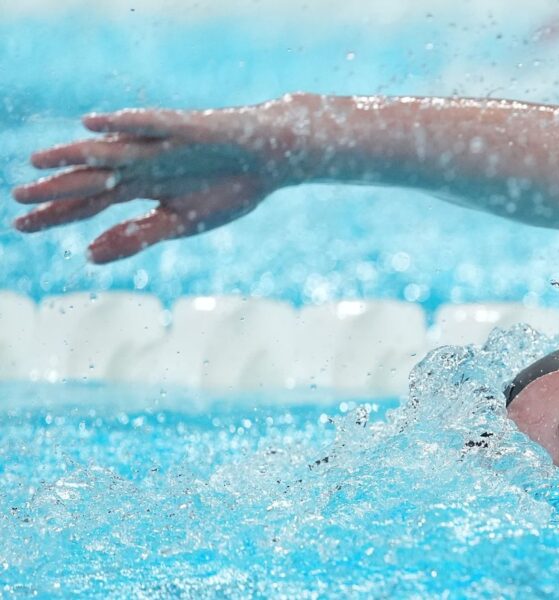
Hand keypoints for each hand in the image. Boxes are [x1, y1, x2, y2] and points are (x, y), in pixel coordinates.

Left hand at [11, 100, 301, 262]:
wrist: (272, 159)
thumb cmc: (230, 189)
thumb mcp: (180, 224)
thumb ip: (136, 237)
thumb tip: (87, 255)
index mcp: (141, 188)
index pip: (89, 202)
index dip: (57, 214)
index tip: (20, 226)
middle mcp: (142, 164)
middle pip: (91, 177)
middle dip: (55, 189)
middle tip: (17, 198)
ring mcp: (160, 145)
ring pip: (109, 151)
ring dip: (75, 155)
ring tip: (39, 160)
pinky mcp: (184, 128)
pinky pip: (147, 124)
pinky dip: (119, 124)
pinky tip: (91, 124)